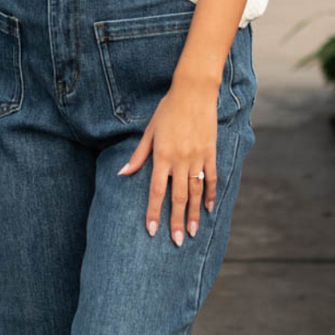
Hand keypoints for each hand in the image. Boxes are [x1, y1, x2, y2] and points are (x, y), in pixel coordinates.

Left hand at [116, 82, 218, 244]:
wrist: (194, 92)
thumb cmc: (168, 110)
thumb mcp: (149, 132)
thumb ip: (138, 155)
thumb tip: (122, 173)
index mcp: (162, 156)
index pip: (156, 191)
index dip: (154, 212)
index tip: (153, 231)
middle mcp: (180, 160)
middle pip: (177, 197)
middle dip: (176, 221)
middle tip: (176, 242)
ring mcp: (197, 158)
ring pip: (196, 192)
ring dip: (193, 214)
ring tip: (192, 233)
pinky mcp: (210, 153)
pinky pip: (212, 178)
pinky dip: (211, 194)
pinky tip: (209, 209)